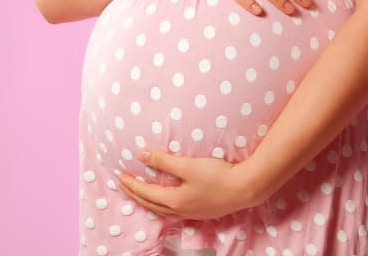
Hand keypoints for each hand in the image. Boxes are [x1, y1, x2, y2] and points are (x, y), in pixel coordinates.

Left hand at [117, 148, 256, 219]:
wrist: (246, 188)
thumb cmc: (217, 176)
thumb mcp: (187, 166)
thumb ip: (162, 161)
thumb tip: (140, 154)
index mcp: (175, 201)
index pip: (146, 193)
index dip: (132, 184)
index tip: (121, 176)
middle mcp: (181, 210)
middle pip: (151, 204)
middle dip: (136, 194)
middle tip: (124, 185)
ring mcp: (193, 213)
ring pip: (162, 209)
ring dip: (148, 200)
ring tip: (141, 192)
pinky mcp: (203, 211)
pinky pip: (174, 210)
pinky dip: (163, 204)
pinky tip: (167, 199)